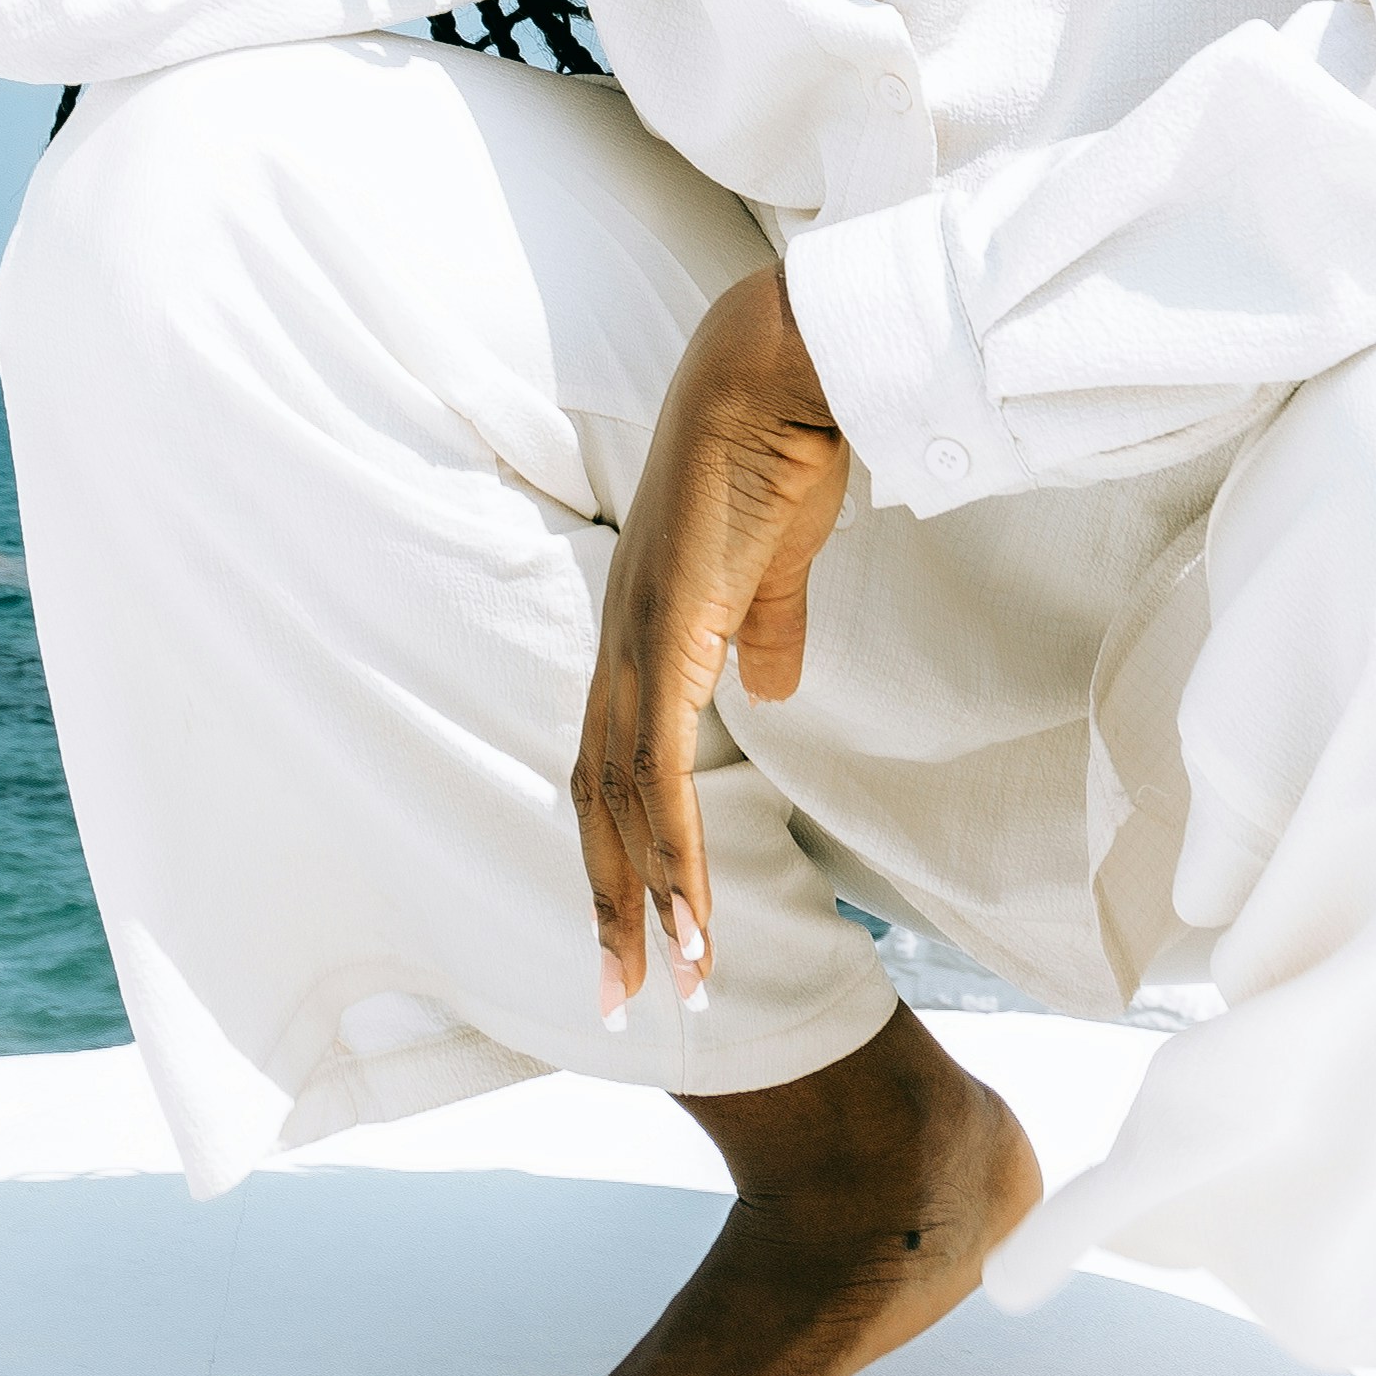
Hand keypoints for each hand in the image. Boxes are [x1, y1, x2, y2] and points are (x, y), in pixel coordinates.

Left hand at [577, 269, 849, 1020]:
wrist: (780, 373)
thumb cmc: (781, 449)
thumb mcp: (777, 563)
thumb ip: (765, 631)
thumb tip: (766, 690)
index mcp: (642, 634)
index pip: (612, 768)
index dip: (618, 849)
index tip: (639, 926)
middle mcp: (620, 648)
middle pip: (595, 805)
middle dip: (608, 909)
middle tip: (623, 1001)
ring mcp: (635, 645)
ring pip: (622, 807)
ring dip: (645, 906)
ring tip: (672, 989)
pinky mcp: (668, 639)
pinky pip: (660, 774)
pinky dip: (671, 854)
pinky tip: (691, 918)